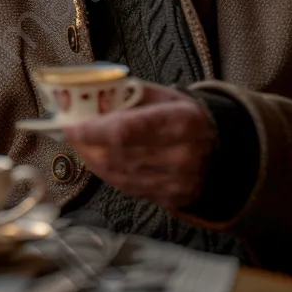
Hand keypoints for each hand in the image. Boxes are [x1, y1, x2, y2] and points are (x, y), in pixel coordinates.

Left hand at [62, 83, 215, 211]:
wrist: (222, 152)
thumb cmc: (186, 118)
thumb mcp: (167, 96)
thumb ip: (132, 93)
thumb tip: (94, 94)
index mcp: (180, 121)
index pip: (125, 130)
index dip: (92, 130)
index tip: (70, 125)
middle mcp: (180, 154)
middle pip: (117, 155)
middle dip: (85, 144)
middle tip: (68, 132)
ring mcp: (176, 180)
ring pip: (118, 174)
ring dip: (92, 160)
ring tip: (81, 144)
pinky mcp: (171, 198)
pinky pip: (128, 188)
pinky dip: (107, 173)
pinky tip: (99, 160)